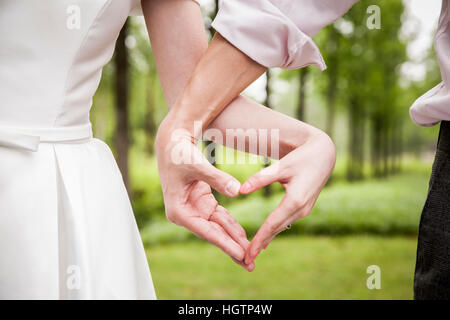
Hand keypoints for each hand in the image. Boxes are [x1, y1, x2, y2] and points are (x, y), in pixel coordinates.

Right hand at [155, 114, 254, 270]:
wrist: (173, 142)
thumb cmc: (180, 153)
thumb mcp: (197, 165)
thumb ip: (217, 178)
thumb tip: (237, 191)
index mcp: (179, 211)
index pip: (207, 231)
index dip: (226, 243)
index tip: (242, 255)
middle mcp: (186, 214)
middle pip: (213, 235)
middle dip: (232, 248)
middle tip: (250, 265)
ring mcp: (194, 209)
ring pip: (219, 228)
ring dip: (234, 239)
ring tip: (251, 255)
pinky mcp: (202, 202)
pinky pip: (220, 217)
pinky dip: (232, 225)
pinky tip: (244, 236)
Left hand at [241, 130, 335, 265]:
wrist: (323, 155)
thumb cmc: (301, 158)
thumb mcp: (281, 166)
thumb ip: (260, 178)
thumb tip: (240, 190)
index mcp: (295, 200)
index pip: (272, 224)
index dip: (259, 239)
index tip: (249, 253)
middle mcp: (301, 208)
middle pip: (276, 230)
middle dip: (261, 245)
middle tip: (246, 261)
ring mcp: (304, 209)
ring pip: (281, 227)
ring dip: (267, 239)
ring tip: (252, 253)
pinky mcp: (303, 207)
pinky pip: (286, 221)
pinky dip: (274, 230)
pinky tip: (265, 239)